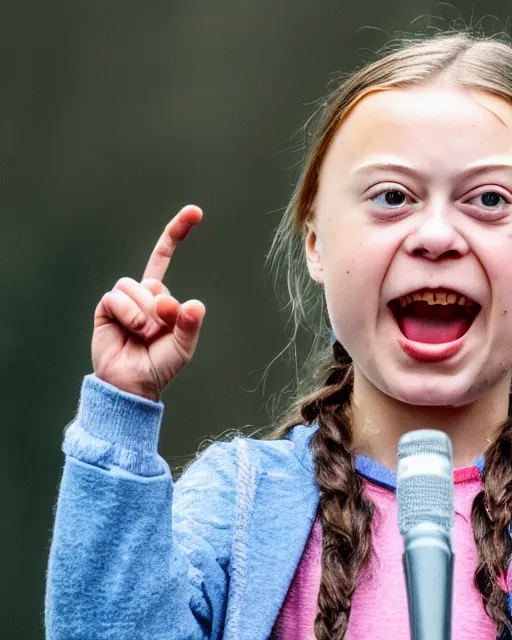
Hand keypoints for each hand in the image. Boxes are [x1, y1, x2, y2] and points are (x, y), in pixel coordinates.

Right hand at [92, 205, 205, 400]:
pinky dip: (128, 314)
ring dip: (144, 314)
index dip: (175, 232)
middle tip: (159, 333)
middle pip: (154, 282)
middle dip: (162, 309)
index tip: (195, 211)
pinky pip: (118, 297)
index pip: (162, 257)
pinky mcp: (105, 308)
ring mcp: (122, 300)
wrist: (132, 384)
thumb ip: (189, 325)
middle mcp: (141, 294)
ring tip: (143, 335)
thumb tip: (193, 304)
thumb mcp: (183, 347)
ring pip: (136, 288)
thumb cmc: (159, 365)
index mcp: (160, 297)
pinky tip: (130, 330)